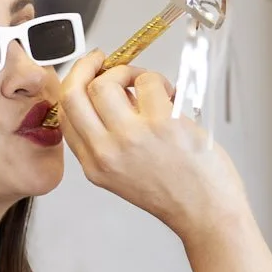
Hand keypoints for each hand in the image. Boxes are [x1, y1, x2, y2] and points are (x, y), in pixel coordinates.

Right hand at [57, 51, 248, 238]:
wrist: (205, 213)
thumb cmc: (174, 193)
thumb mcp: (123, 175)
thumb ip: (108, 141)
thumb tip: (108, 94)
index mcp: (94, 165)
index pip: (66, 115)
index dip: (74, 86)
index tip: (87, 73)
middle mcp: (106, 151)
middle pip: (73, 93)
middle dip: (85, 65)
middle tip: (101, 58)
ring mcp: (132, 136)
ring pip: (106, 82)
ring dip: (127, 72)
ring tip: (146, 84)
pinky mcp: (162, 123)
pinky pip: (148, 82)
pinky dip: (160, 82)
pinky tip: (172, 97)